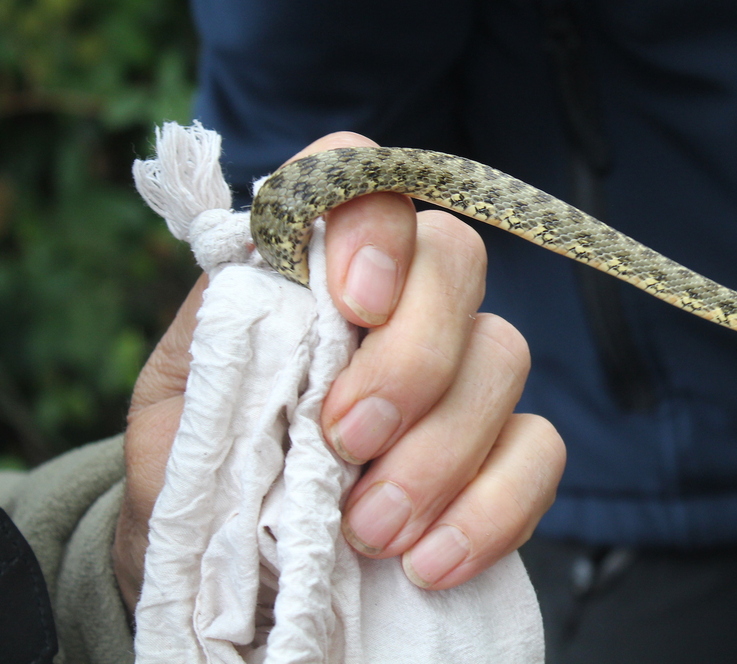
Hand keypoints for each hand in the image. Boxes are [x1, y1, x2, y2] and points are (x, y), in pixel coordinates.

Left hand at [112, 132, 565, 612]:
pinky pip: (540, 449)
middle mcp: (402, 303)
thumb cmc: (200, 475)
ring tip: (368, 531)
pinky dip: (492, 508)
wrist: (235, 576)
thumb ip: (225, 334)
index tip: (353, 304)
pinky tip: (430, 561)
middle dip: (411, 355)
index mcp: (311, 271)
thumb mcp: (176, 403)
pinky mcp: (503, 451)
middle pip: (456, 259)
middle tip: (347, 441)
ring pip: (504, 354)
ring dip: (439, 450)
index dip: (373, 222)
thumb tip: (284, 289)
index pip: (361, 180)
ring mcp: (463, 374)